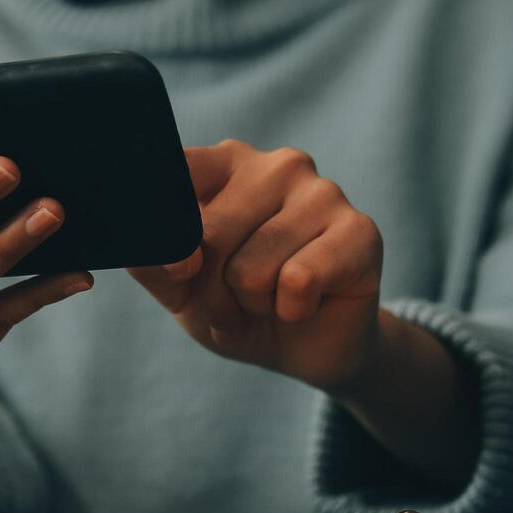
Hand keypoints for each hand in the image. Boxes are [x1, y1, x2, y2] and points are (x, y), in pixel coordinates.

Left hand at [129, 140, 384, 394]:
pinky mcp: (359, 230)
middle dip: (211, 292)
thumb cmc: (237, 305)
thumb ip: (153, 263)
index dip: (163, 233)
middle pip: (207, 236)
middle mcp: (275, 165)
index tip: (175, 268)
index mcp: (225, 163)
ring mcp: (322, 191)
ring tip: (271, 301)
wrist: (307, 348)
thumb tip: (165, 250)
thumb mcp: (179, 289)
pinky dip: (292, 310)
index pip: (174, 174)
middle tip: (235, 301)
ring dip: (252, 306)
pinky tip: (307, 303)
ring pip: (250, 268)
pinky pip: (297, 282)